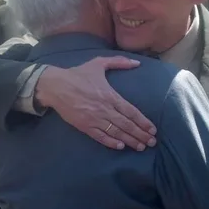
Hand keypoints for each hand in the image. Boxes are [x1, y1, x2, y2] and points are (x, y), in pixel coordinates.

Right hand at [35, 58, 156, 151]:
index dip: (143, 122)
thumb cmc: (77, 74)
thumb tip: (137, 62)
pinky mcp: (84, 126)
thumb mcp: (98, 63)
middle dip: (140, 134)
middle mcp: (104, 109)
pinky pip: (100, 136)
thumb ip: (119, 62)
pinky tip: (120, 146)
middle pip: (127, 124)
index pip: (131, 112)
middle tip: (151, 142)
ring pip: (116, 132)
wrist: (56, 86)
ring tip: (140, 147)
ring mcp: (94, 119)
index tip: (152, 129)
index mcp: (110, 95)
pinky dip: (111, 142)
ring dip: (129, 140)